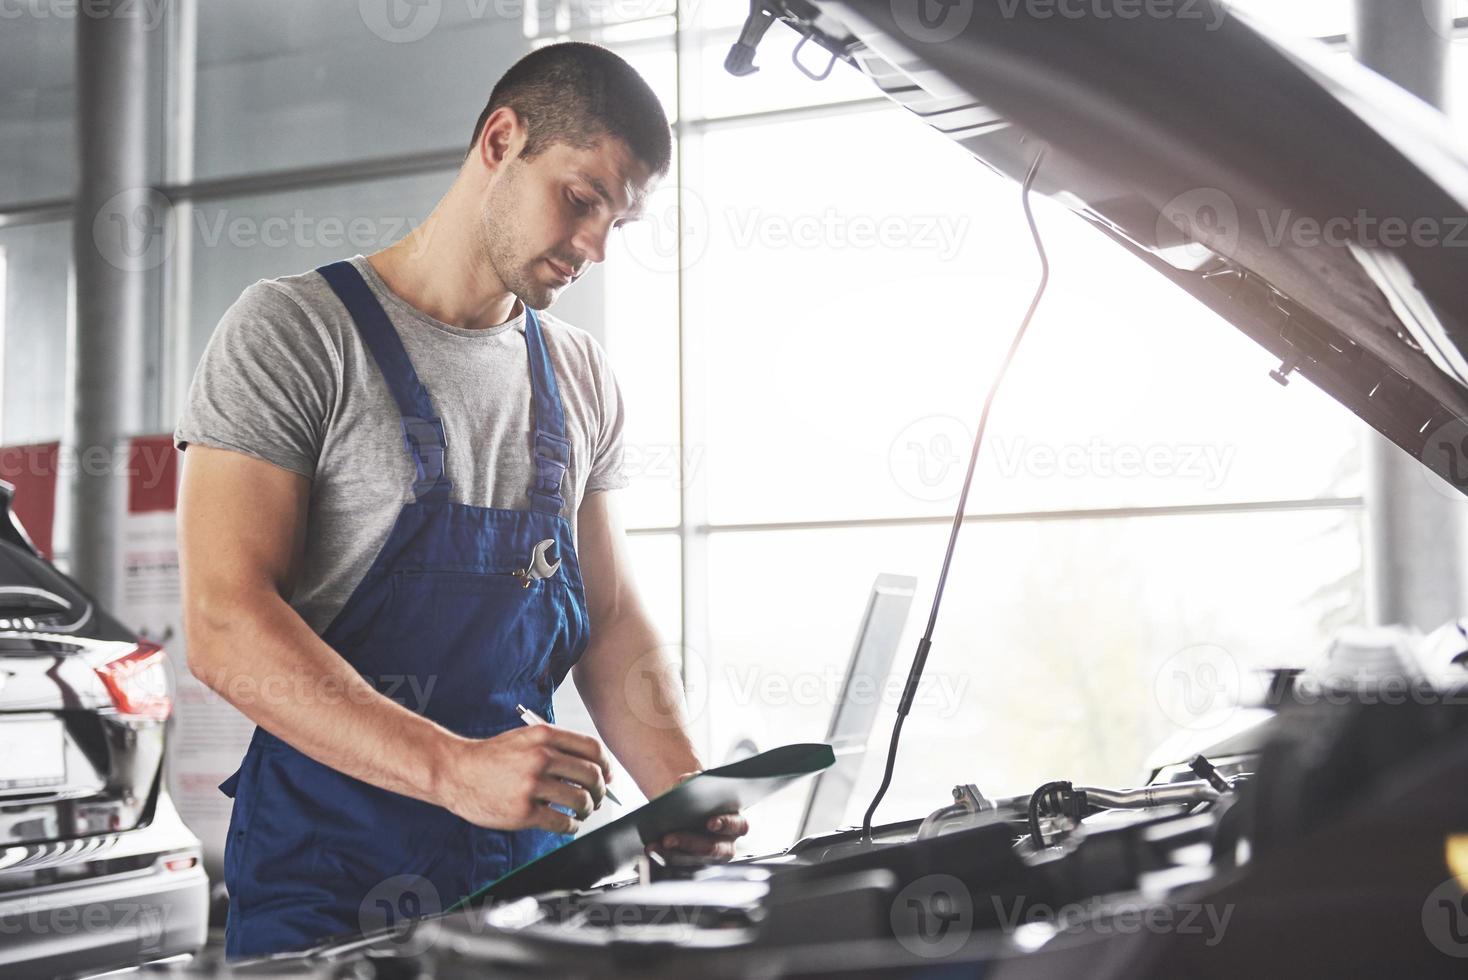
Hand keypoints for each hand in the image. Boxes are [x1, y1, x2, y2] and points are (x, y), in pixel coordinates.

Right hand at [436, 724, 612, 834]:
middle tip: (597, 798)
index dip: (607, 764)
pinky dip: (572, 826)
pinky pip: (562, 822)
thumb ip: (557, 747)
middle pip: (592, 775)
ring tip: (582, 811)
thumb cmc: (493, 757)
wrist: (456, 772)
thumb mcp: (526, 738)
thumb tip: (596, 767)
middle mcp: (540, 757)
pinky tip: (567, 824)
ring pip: (580, 800)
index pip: (592, 748)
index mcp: (544, 735)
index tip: (609, 776)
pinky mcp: (523, 812)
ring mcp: (531, 785)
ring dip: (587, 809)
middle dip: (601, 790)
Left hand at [645, 771, 749, 862]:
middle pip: (714, 848)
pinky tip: (653, 849)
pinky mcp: (694, 865)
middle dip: (690, 843)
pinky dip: (665, 858)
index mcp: (735, 822)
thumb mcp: (699, 785)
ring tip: (655, 847)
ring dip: (673, 855)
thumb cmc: (699, 797)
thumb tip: (686, 780)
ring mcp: (710, 858)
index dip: (726, 824)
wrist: (685, 808)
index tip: (710, 823)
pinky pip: (681, 866)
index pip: (738, 825)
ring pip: (695, 861)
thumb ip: (696, 780)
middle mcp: (726, 843)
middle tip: (669, 839)